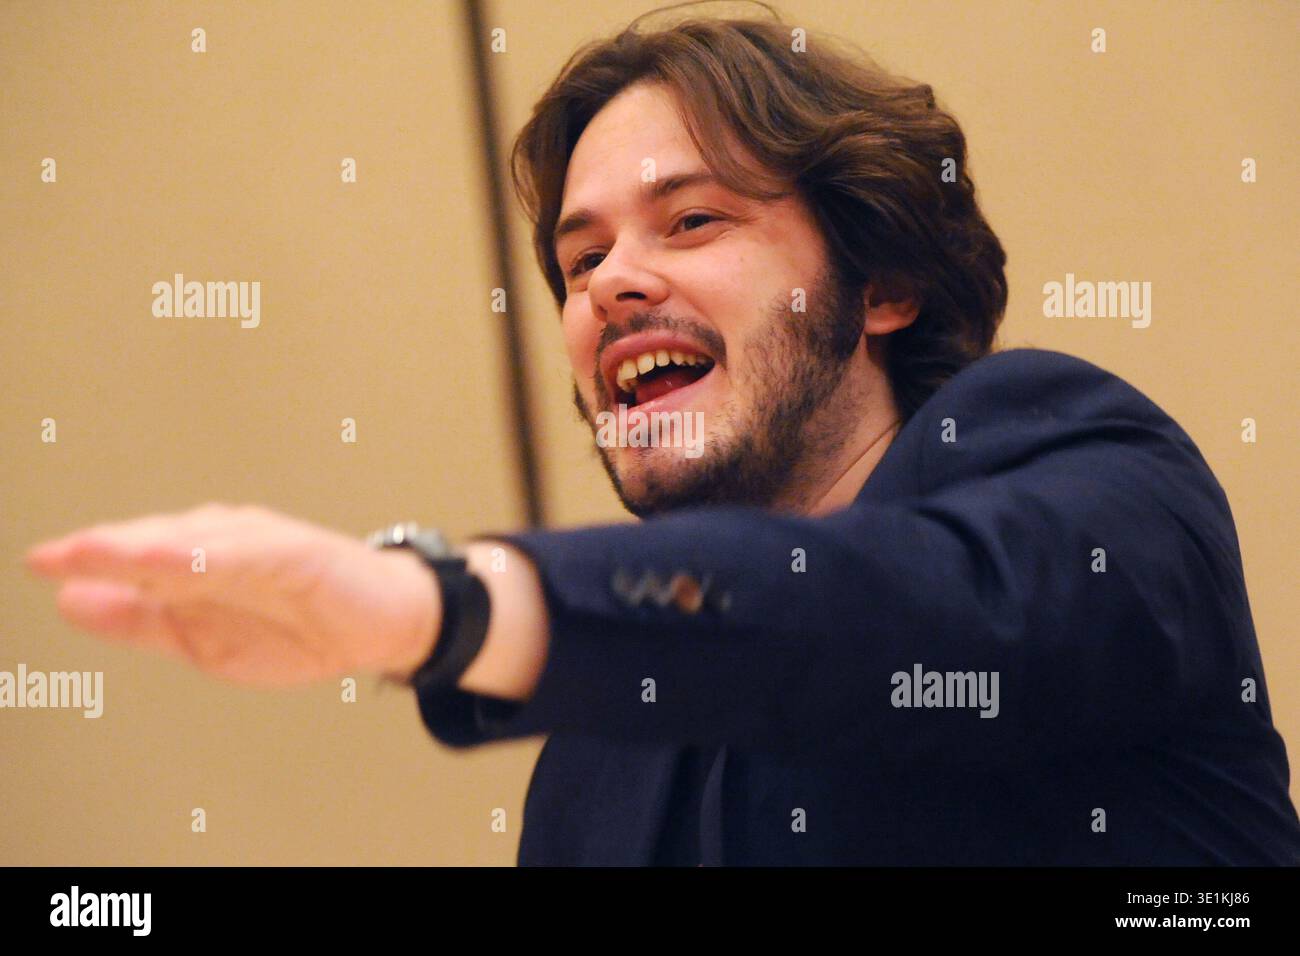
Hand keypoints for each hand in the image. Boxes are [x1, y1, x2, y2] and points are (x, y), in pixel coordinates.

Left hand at [23, 503, 439, 685]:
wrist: (382, 622)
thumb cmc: (301, 626)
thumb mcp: (204, 641)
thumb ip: (139, 620)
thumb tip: (69, 600)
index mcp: (193, 562)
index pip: (131, 559)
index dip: (86, 560)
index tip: (40, 562)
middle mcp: (220, 541)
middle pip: (154, 542)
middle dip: (105, 548)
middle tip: (58, 555)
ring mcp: (259, 542)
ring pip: (195, 541)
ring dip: (148, 546)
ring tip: (103, 552)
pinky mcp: (298, 550)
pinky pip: (251, 553)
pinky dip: (214, 555)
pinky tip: (182, 560)